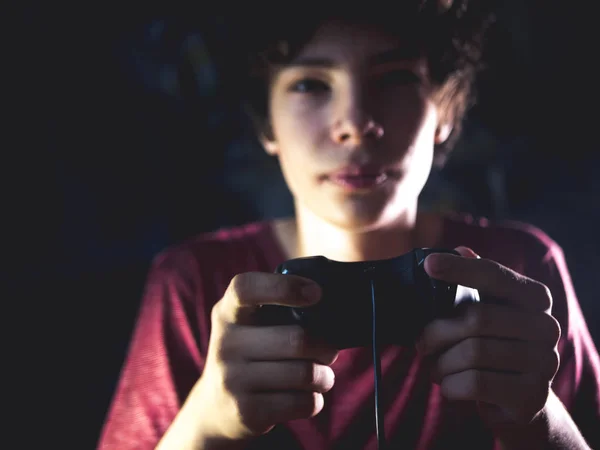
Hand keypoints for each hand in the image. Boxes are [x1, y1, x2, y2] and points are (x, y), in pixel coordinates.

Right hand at [192, 272, 338, 444]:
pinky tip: (305, 396)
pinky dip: (315, 400)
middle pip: (297, 339)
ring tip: (321, 376)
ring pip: (305, 373)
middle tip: (329, 350)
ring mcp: (232, 379)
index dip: (284, 287)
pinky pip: (302, 402)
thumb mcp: (248, 324)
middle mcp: (225, 343)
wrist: (215, 408)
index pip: (246, 288)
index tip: (315, 293)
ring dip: (324, 376)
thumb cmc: (250, 353)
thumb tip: (331, 304)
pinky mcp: (246, 412)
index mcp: (227, 312)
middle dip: (326, 346)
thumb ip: (277, 309)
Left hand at [417, 247, 560, 428]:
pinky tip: (447, 384)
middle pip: (476, 318)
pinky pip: (474, 383)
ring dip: (441, 362)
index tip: (428, 264)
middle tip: (421, 343)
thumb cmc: (494, 346)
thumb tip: (461, 249)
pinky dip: (449, 384)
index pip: (495, 275)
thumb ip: (475, 282)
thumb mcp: (487, 311)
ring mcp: (544, 363)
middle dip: (437, 332)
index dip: (460, 269)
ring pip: (472, 353)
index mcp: (536, 299)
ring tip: (435, 366)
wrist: (517, 400)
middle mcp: (547, 327)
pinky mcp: (531, 396)